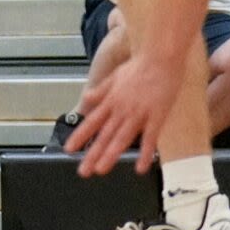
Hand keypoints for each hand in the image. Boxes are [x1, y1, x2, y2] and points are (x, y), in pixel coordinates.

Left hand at [64, 44, 185, 176]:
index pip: (92, 122)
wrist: (160, 58)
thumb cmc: (139, 66)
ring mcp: (138, 114)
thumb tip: (86, 98)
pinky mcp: (156, 117)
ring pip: (122, 138)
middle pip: (104, 135)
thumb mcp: (114, 76)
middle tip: (83, 171)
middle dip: (92, 154)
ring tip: (101, 171)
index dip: (79, 136)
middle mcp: (121, 109)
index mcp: (111, 100)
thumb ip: (101, 90)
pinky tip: (141, 168)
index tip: (69, 149)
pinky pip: (150, 139)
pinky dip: (145, 154)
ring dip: (111, 155)